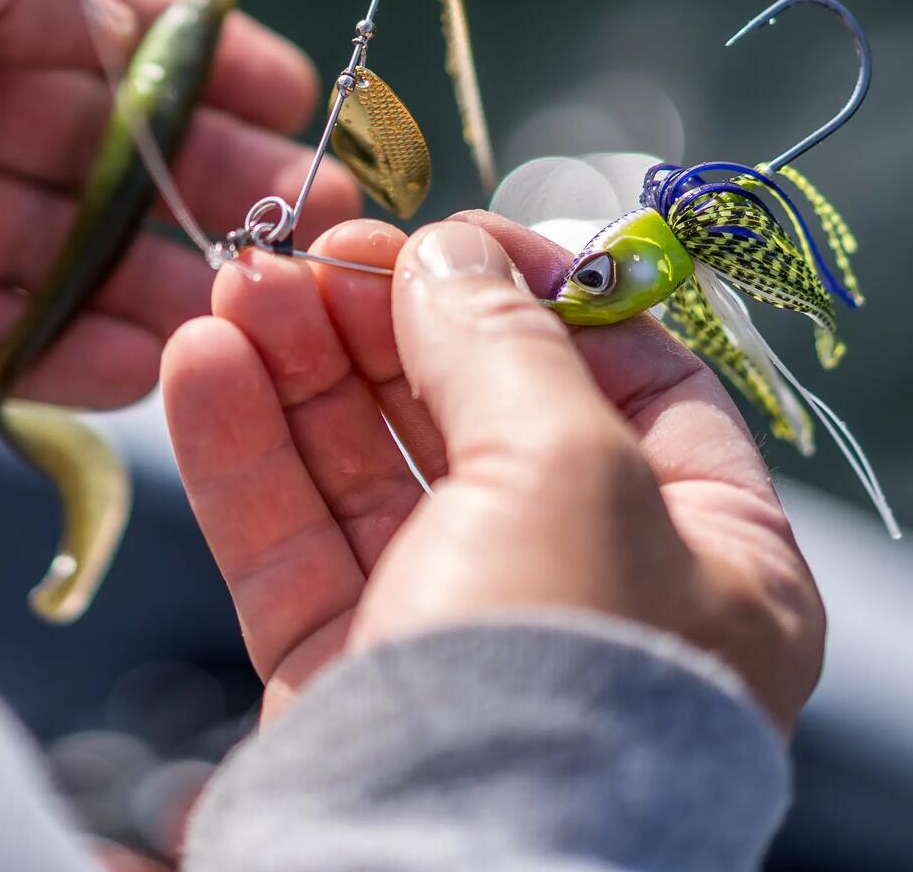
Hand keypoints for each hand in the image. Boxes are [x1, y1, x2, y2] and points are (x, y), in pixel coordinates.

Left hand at [0, 0, 355, 388]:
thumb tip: (112, 18)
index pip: (86, 20)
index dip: (195, 57)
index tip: (294, 88)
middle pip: (86, 142)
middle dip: (201, 176)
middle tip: (306, 215)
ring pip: (46, 246)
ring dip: (148, 275)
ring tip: (246, 303)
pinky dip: (57, 351)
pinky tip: (142, 360)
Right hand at [161, 213, 824, 731]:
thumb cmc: (556, 678)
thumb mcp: (568, 470)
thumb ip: (505, 343)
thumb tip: (454, 253)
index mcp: (710, 555)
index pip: (634, 379)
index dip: (538, 290)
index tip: (443, 231)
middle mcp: (591, 594)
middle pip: (481, 416)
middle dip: (387, 323)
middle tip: (307, 250)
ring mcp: (463, 638)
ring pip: (372, 475)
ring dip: (301, 370)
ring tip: (234, 285)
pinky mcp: (351, 681)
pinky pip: (297, 544)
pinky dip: (247, 453)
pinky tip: (202, 364)